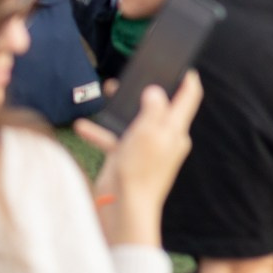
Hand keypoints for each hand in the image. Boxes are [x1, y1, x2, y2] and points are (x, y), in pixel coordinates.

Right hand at [78, 72, 202, 245]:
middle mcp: (163, 137)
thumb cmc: (142, 170)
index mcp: (175, 130)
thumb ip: (154, 108)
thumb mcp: (150, 131)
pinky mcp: (126, 157)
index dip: (188, 80)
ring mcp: (144, 148)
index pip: (189, 98)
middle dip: (147, 89)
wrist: (124, 207)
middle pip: (160, 106)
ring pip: (134, 119)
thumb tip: (156, 92)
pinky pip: (113, 137)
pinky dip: (99, 131)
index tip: (184, 65)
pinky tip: (83, 126)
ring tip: (109, 91)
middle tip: (137, 73)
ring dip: (121, 107)